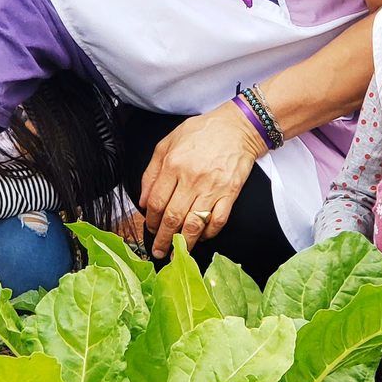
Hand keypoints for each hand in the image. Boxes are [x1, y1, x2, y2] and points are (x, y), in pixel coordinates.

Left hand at [139, 101, 267, 259]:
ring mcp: (212, 188)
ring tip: (177, 254)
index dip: (151, 221)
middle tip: (160, 251)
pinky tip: (201, 238)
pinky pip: (217, 220)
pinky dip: (209, 233)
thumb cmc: (202, 132)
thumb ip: (151, 172)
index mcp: (173, 165)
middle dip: (164, 239)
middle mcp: (191, 179)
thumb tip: (144, 201)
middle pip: (173, 217)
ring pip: (194, 223)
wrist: (237, 127)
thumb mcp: (167, 143)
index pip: (157, 202)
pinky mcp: (230, 193)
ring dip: (184, 243)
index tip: (151, 230)